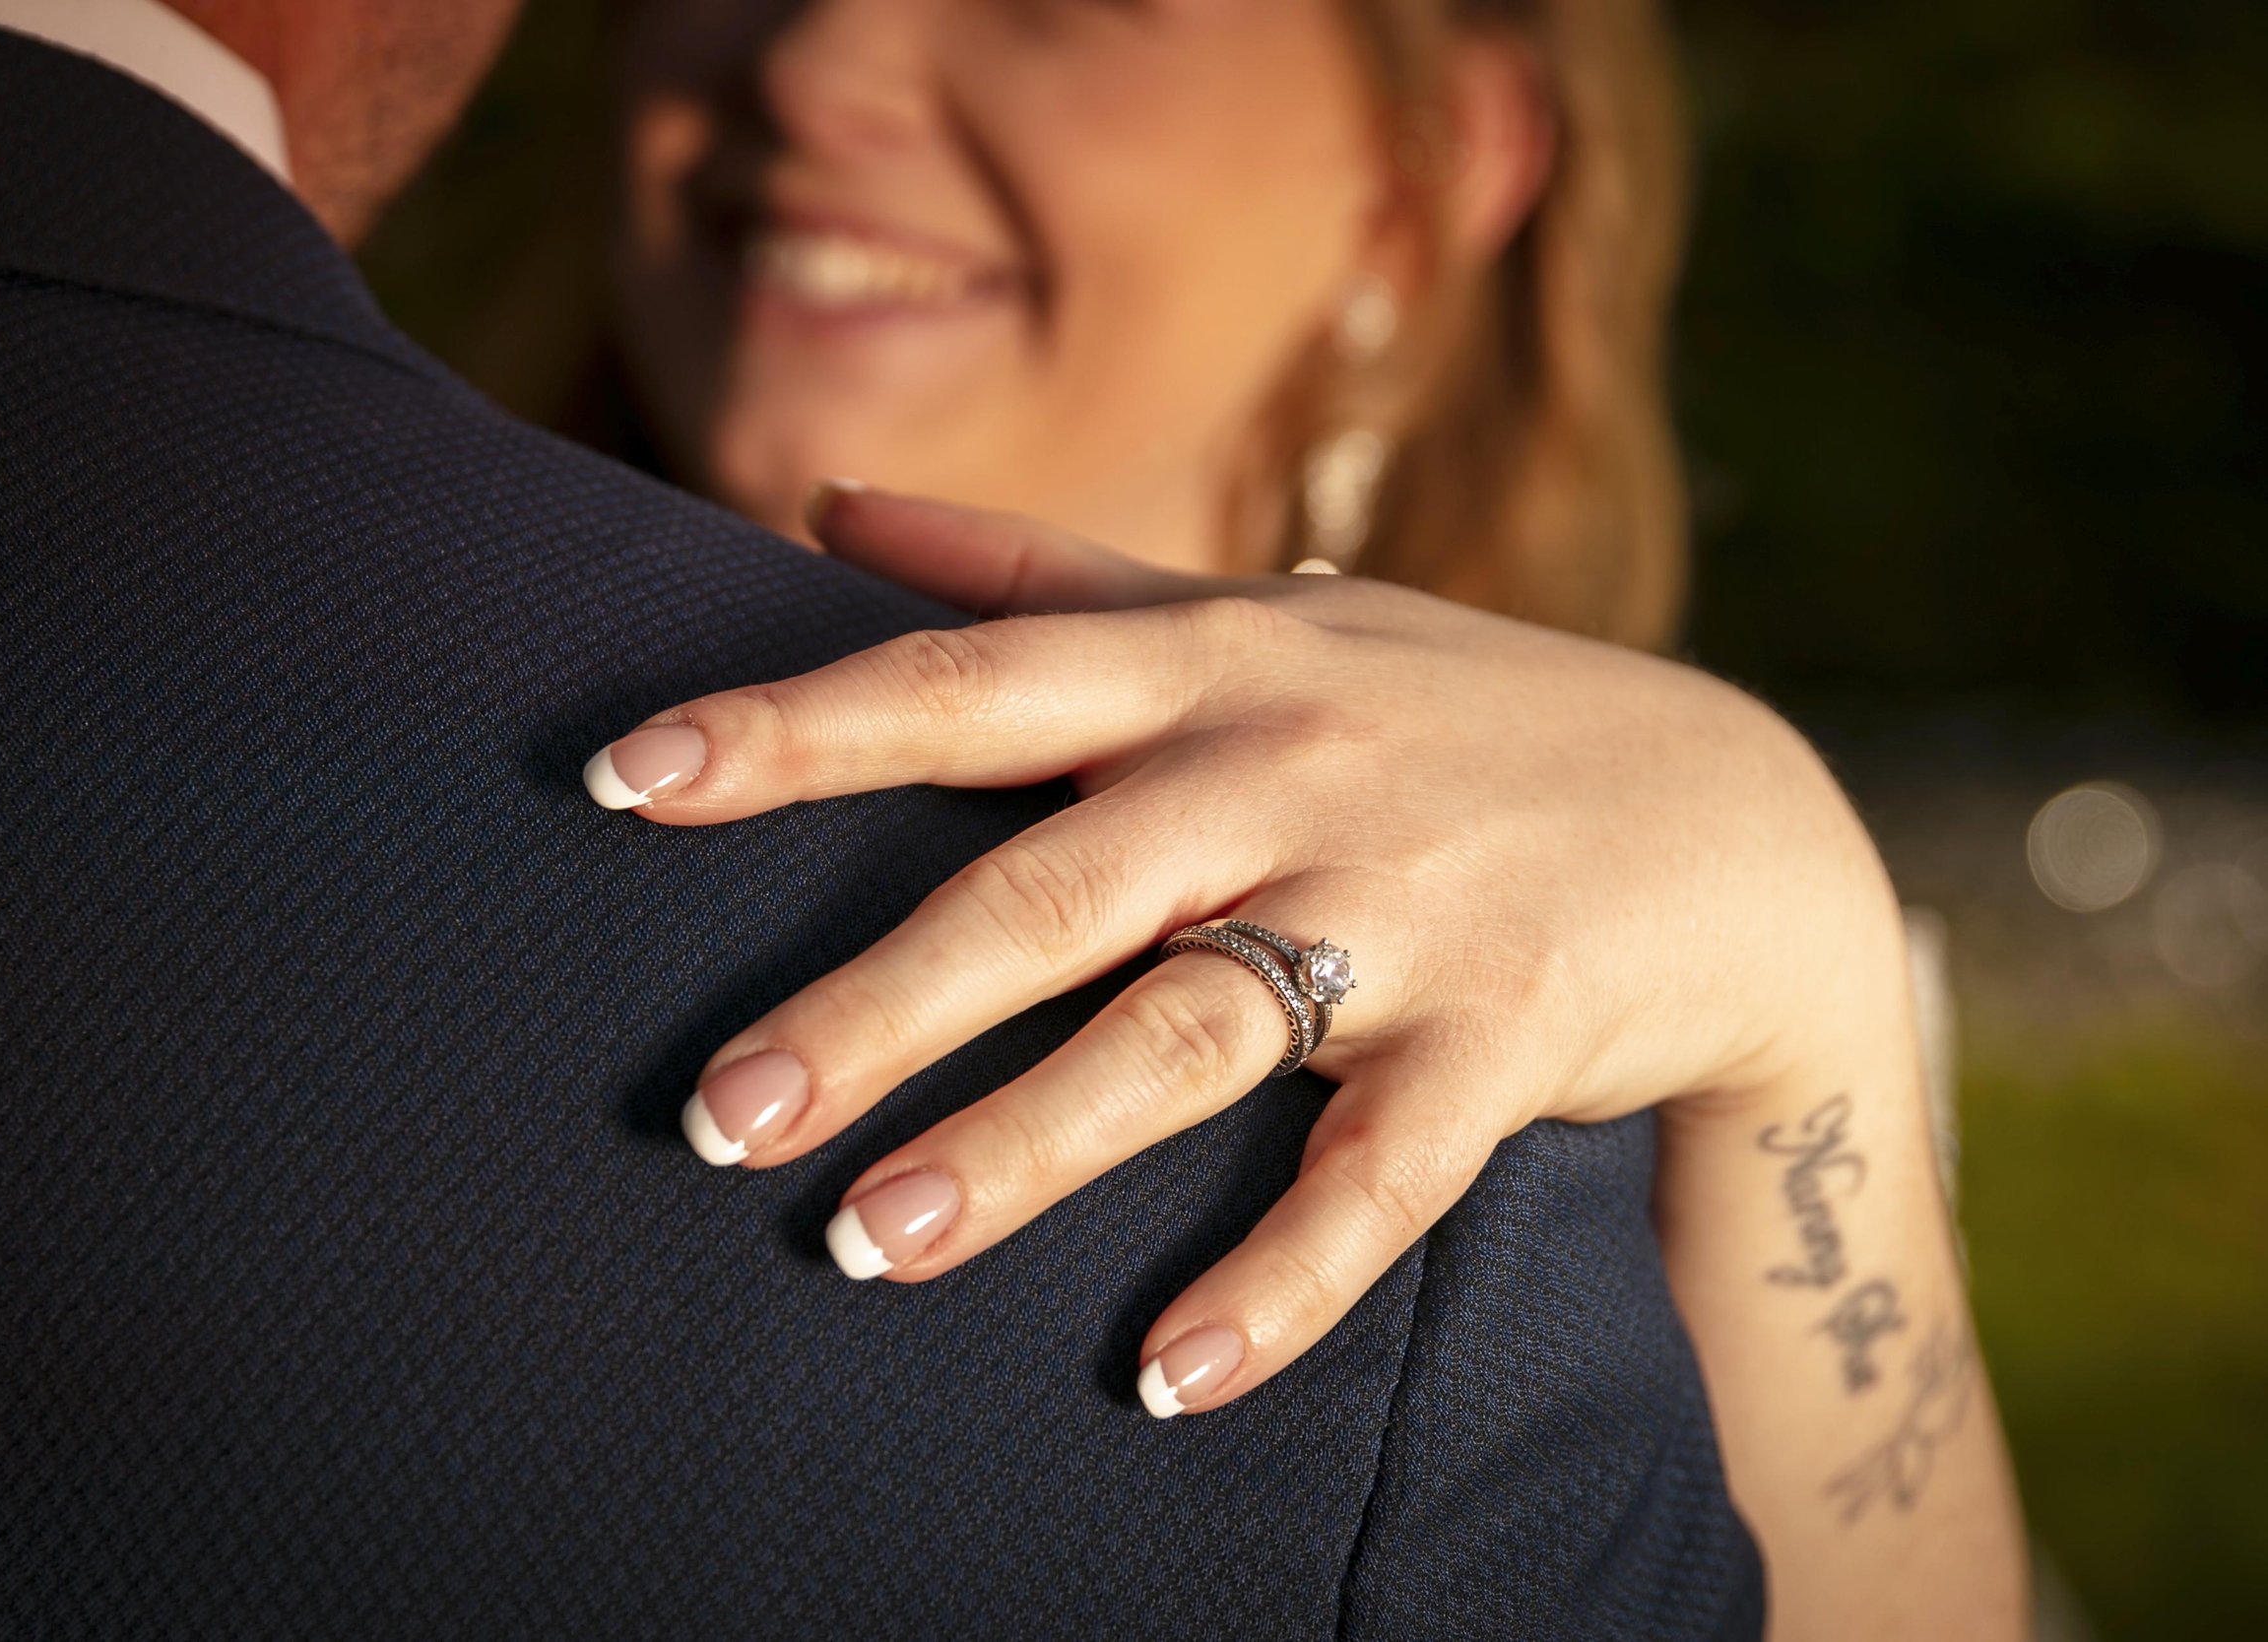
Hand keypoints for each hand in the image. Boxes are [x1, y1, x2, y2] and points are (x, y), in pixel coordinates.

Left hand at [583, 486, 1909, 1415]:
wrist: (1729, 814)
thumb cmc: (1437, 709)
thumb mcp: (1251, 621)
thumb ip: (1033, 578)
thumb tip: (829, 515)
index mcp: (1204, 670)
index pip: (961, 683)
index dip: (790, 728)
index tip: (622, 784)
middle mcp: (1285, 780)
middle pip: (1049, 895)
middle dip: (876, 1006)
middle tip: (716, 1116)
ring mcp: (1399, 914)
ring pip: (1187, 1042)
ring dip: (1027, 1149)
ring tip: (865, 1249)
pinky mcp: (1504, 1043)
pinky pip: (1378, 1182)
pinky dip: (1280, 1285)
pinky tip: (1165, 1382)